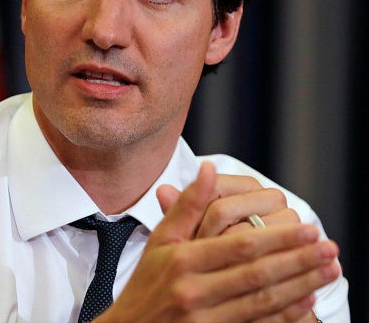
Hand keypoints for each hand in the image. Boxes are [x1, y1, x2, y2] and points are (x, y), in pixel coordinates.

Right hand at [96, 163, 340, 322]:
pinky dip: (286, 314)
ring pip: (263, 302)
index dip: (277, 238)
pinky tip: (306, 300)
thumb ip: (187, 205)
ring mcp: (205, 318)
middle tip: (328, 247)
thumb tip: (208, 168)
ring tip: (328, 271)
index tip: (307, 228)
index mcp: (182, 260)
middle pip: (257, 274)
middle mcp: (194, 289)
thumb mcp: (160, 239)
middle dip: (298, 260)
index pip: (239, 246)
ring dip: (300, 286)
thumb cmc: (147, 281)